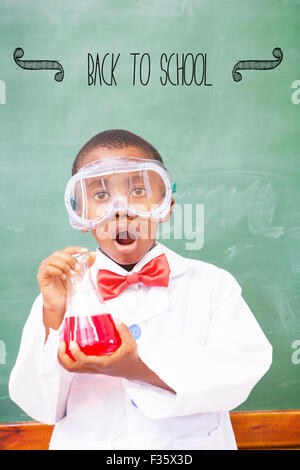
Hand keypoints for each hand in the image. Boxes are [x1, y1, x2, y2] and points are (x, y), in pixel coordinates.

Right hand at [37, 246, 95, 333]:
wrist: (61, 303)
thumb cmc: (69, 288)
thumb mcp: (79, 274)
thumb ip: (86, 264)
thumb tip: (93, 254)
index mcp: (59, 259)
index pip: (67, 250)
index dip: (76, 249)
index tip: (85, 251)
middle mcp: (50, 261)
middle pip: (60, 253)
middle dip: (71, 259)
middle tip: (77, 269)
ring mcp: (44, 268)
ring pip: (54, 260)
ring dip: (65, 266)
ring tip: (71, 275)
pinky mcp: (41, 275)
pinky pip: (48, 268)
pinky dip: (58, 271)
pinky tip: (64, 278)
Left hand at [58, 319, 175, 392]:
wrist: (134, 370)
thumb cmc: (131, 358)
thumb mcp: (131, 343)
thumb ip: (123, 330)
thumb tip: (114, 318)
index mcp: (103, 363)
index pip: (84, 361)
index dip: (75, 353)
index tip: (71, 342)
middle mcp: (95, 368)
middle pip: (72, 368)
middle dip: (62, 357)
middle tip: (62, 343)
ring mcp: (93, 369)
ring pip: (72, 368)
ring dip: (64, 358)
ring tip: (63, 345)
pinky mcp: (93, 367)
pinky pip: (77, 365)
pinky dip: (70, 358)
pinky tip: (71, 347)